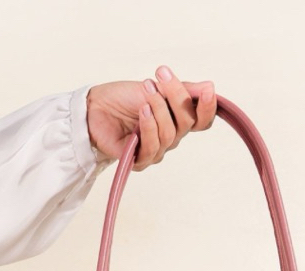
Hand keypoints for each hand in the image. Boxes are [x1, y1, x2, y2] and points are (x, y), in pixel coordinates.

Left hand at [86, 67, 215, 170]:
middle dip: (176, 96)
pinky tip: (142, 111)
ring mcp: (154, 150)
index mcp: (177, 120)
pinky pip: (151, 147)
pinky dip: (149, 126)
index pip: (202, 120)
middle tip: (161, 75)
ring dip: (159, 108)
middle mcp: (170, 137)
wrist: (95, 107)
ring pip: (169, 134)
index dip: (208, 108)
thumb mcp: (158, 87)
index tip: (208, 89)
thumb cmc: (124, 98)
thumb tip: (210, 86)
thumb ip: (184, 90)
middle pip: (187, 123)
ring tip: (146, 90)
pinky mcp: (137, 160)